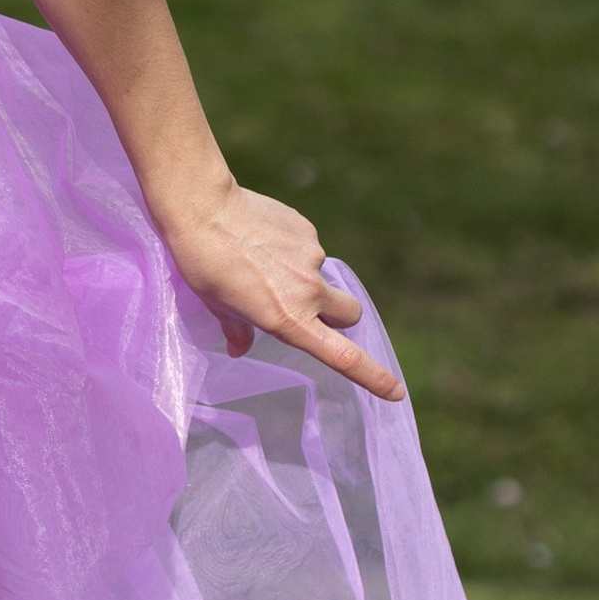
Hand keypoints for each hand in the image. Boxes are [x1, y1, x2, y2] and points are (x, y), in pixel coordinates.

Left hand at [157, 180, 403, 400]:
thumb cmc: (202, 265)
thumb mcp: (217, 306)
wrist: (202, 208)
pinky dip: (292, 251)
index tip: (396, 391)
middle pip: (351, 314)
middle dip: (340, 318)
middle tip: (309, 311)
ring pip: (323, 278)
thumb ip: (238, 329)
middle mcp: (308, 292)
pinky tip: (262, 240)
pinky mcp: (307, 230)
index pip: (343, 357)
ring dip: (305, 279)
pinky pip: (308, 249)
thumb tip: (239, 347)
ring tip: (264, 264)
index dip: (374, 377)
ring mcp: (312, 257)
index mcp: (288, 319)